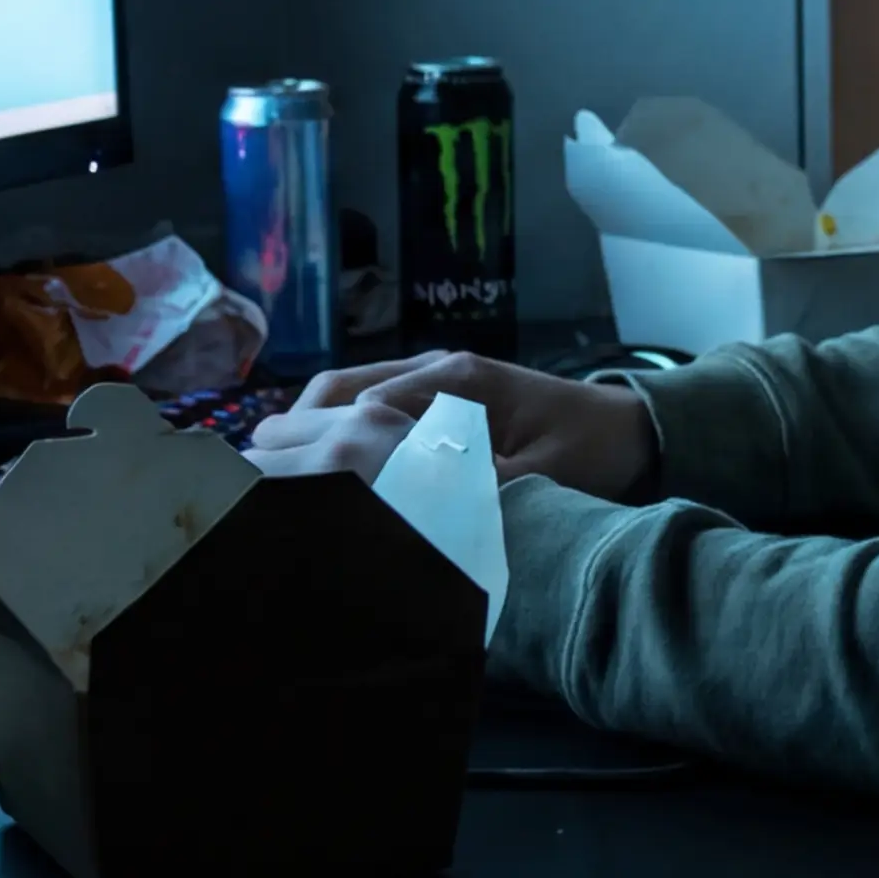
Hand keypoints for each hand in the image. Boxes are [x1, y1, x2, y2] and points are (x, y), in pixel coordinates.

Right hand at [244, 351, 658, 499]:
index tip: (274, 491)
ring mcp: (432, 377)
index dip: (314, 453)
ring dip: (303, 430)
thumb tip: (408, 507)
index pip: (360, 411)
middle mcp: (434, 370)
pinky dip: (328, 427)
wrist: (634, 432)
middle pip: (335, 393)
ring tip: (265, 477)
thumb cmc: (590, 455)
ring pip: (341, 392)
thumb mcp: (533, 481)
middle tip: (245, 485)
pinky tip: (311, 466)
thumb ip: (471, 490)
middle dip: (290, 438)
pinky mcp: (436, 394)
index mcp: (455, 384)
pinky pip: (365, 401)